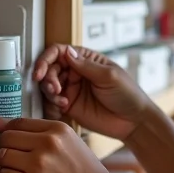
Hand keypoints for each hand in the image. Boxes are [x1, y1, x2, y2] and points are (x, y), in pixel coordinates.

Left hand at [0, 115, 133, 172]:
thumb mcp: (71, 144)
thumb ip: (41, 134)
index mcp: (59, 129)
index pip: (18, 122)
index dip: (5, 129)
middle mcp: (48, 142)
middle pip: (6, 137)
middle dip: (3, 147)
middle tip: (13, 157)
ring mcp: (39, 164)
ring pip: (1, 156)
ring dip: (4, 163)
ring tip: (17, 169)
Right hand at [34, 45, 151, 140]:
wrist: (133, 121)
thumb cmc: (128, 94)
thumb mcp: (109, 76)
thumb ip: (86, 65)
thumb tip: (67, 51)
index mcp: (87, 60)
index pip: (60, 52)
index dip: (46, 59)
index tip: (41, 71)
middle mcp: (76, 72)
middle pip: (50, 69)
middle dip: (48, 78)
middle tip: (55, 89)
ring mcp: (72, 89)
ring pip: (48, 86)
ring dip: (49, 92)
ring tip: (62, 100)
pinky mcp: (69, 105)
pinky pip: (51, 102)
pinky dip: (52, 104)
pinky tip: (63, 107)